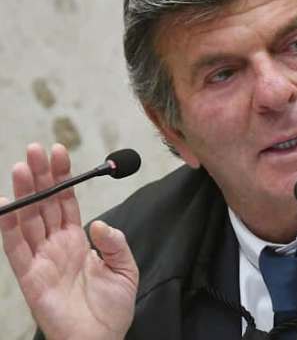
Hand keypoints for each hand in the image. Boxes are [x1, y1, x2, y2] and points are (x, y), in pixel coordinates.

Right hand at [0, 143, 138, 339]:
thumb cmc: (111, 308)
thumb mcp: (124, 267)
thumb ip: (114, 241)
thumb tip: (98, 222)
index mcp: (77, 240)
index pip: (67, 201)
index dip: (63, 177)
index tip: (59, 152)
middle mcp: (56, 244)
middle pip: (45, 203)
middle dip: (41, 175)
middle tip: (35, 149)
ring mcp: (41, 258)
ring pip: (29, 218)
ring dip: (25, 192)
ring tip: (21, 165)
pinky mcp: (30, 277)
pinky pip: (15, 249)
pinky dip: (7, 227)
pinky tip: (5, 204)